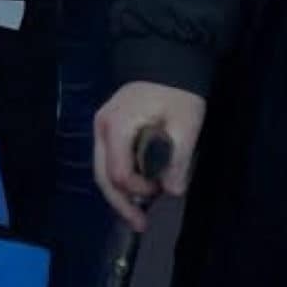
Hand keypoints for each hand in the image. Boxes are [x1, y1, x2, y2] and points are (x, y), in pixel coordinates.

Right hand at [92, 82, 204, 231]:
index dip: (139, 189)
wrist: (166, 62)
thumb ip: (177, 159)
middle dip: (121, 203)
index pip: (119, 173)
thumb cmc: (177, 93)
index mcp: (117, 127)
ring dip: (120, 193)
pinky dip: (120, 178)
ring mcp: (101, 128)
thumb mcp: (186, 125)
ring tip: (137, 213)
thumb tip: (172, 191)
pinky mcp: (107, 129)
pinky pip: (108, 160)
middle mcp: (101, 129)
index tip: (162, 190)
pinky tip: (136, 190)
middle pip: (103, 176)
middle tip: (140, 225)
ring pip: (102, 171)